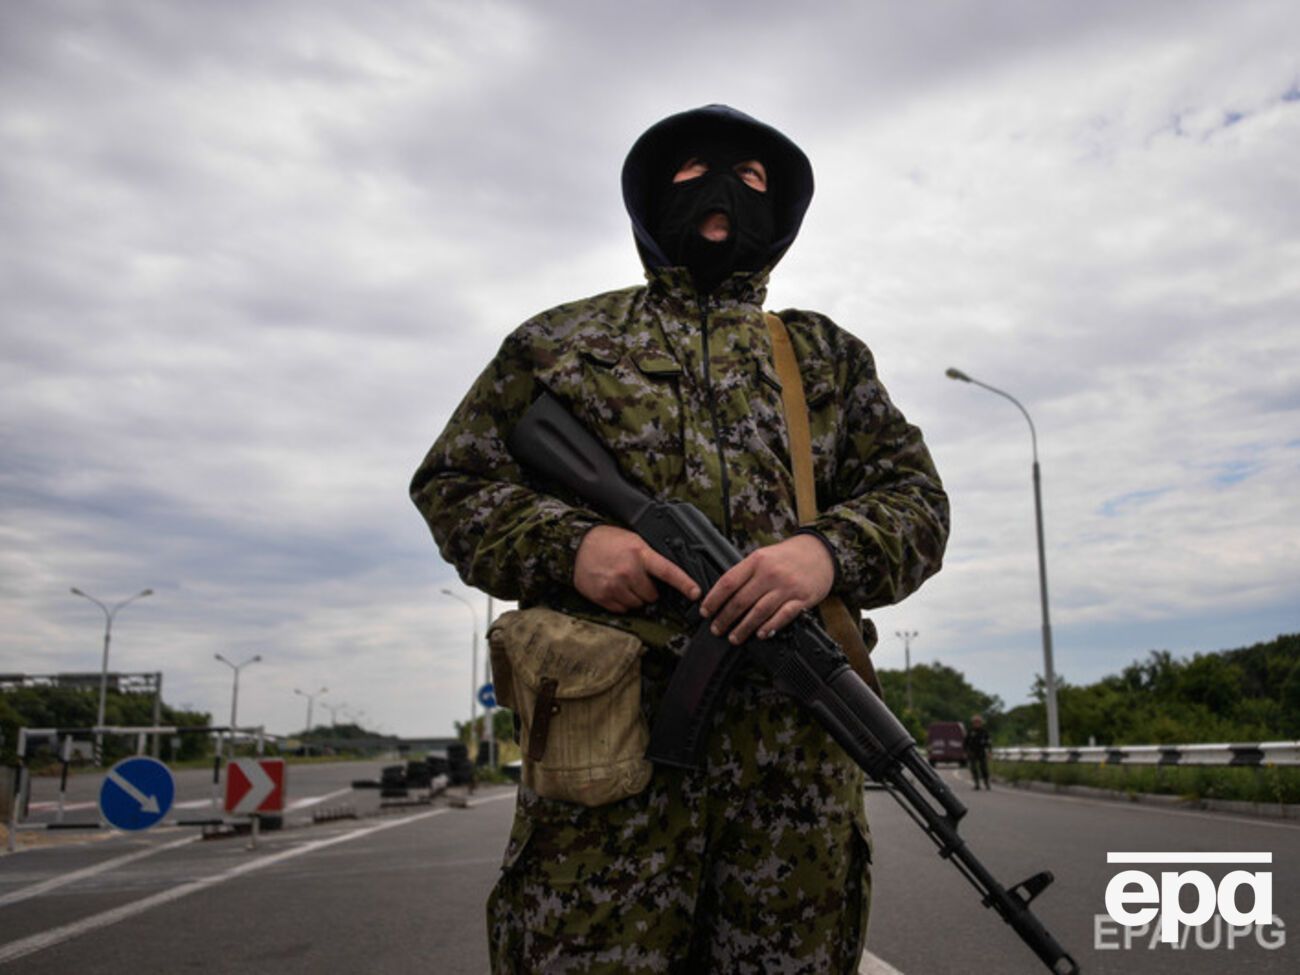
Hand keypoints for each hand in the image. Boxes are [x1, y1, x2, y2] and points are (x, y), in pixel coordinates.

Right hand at [574, 525, 701, 612]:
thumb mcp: (633, 540)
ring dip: (634, 597)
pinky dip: (621, 602)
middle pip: (652, 595)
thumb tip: (668, 575)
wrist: (578, 546)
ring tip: (623, 581)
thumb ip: (649, 556)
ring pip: (638, 604)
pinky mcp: (603, 596)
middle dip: (648, 589)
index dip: (684, 583)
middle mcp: (628, 571)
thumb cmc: (608, 541)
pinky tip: (614, 588)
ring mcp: (614, 585)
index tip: (696, 593)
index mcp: (639, 553)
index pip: (667, 571)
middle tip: (637, 577)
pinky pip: (622, 609)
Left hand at [699, 534, 833, 643]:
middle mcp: (770, 573)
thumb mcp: (764, 556)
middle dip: (725, 618)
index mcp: (757, 560)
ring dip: (744, 628)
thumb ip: (746, 573)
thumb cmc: (788, 556)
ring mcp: (787, 586)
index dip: (714, 599)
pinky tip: (761, 635)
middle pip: (741, 600)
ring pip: (759, 611)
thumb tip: (722, 595)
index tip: (705, 611)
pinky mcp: (802, 598)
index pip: (728, 582)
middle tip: (716, 629)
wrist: (821, 552)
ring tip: (734, 637)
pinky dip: (770, 627)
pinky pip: (783, 616)